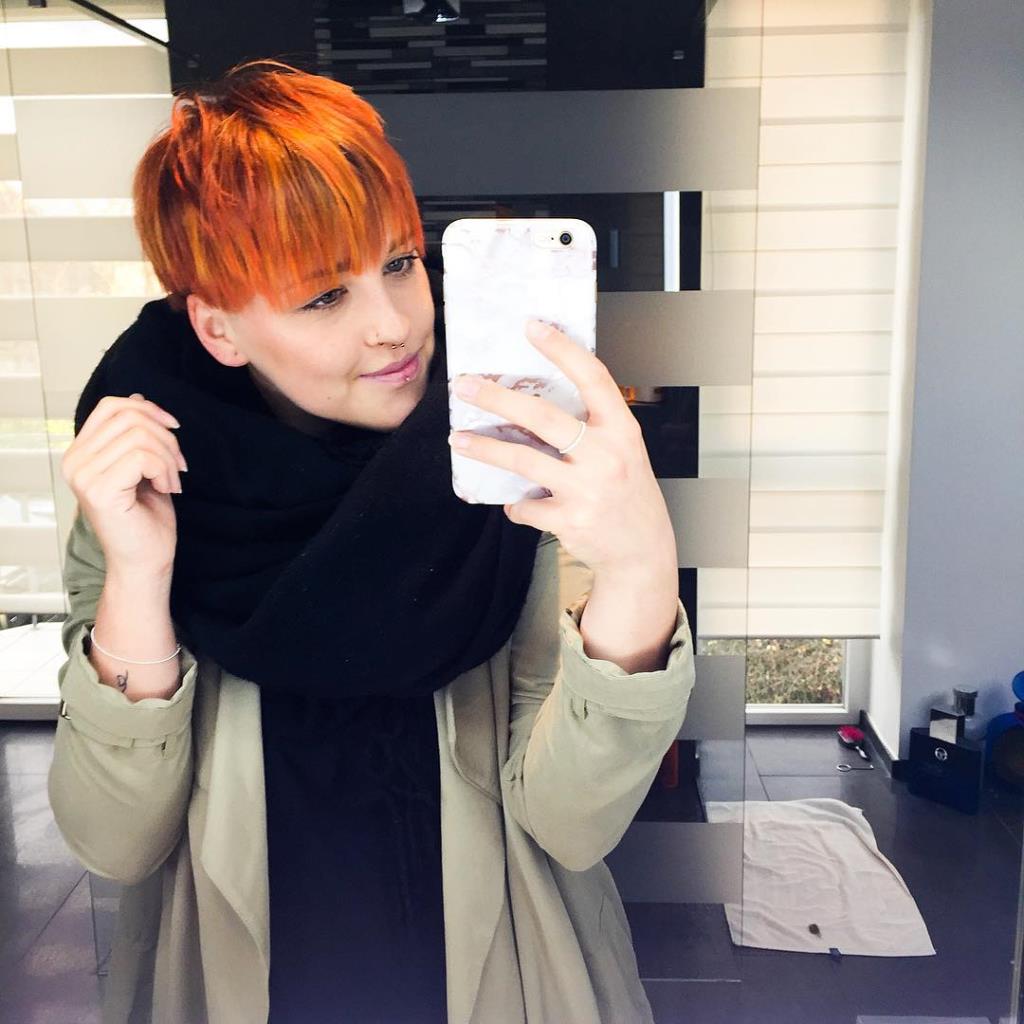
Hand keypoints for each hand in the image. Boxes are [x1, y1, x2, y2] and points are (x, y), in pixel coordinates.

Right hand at [62, 394, 185, 576]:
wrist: (145, 562)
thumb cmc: (146, 519)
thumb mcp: (143, 466)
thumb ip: (135, 435)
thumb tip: (137, 398)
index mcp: (81, 453)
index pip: (111, 406)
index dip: (148, 409)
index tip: (173, 429)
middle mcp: (74, 462)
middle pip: (129, 416)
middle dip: (166, 437)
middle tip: (179, 466)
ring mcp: (83, 476)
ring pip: (139, 436)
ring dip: (169, 457)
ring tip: (173, 482)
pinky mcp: (99, 490)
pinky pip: (143, 456)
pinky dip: (165, 470)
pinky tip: (168, 490)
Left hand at [449, 320, 677, 581]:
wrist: (643, 550)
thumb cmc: (628, 492)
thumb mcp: (624, 450)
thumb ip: (592, 426)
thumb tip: (534, 400)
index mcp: (622, 430)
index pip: (593, 377)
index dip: (562, 349)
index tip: (532, 327)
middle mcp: (607, 455)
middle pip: (543, 416)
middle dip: (497, 398)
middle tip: (464, 386)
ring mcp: (588, 489)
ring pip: (524, 460)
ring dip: (485, 448)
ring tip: (457, 439)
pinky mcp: (571, 520)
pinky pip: (526, 505)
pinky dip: (514, 503)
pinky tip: (512, 501)